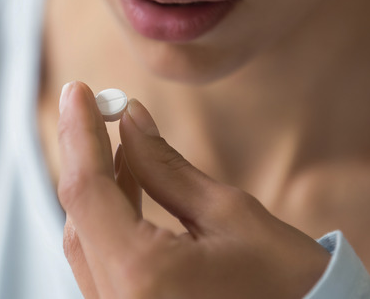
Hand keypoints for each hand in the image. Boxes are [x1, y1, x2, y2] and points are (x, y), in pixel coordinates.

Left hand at [57, 81, 330, 298]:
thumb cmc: (290, 288)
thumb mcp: (231, 214)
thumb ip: (166, 167)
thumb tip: (130, 121)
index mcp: (143, 276)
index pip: (88, 190)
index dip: (80, 133)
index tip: (79, 91)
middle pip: (80, 217)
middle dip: (84, 156)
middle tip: (93, 105)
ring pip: (87, 241)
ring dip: (97, 188)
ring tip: (117, 139)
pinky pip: (104, 263)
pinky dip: (109, 220)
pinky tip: (128, 183)